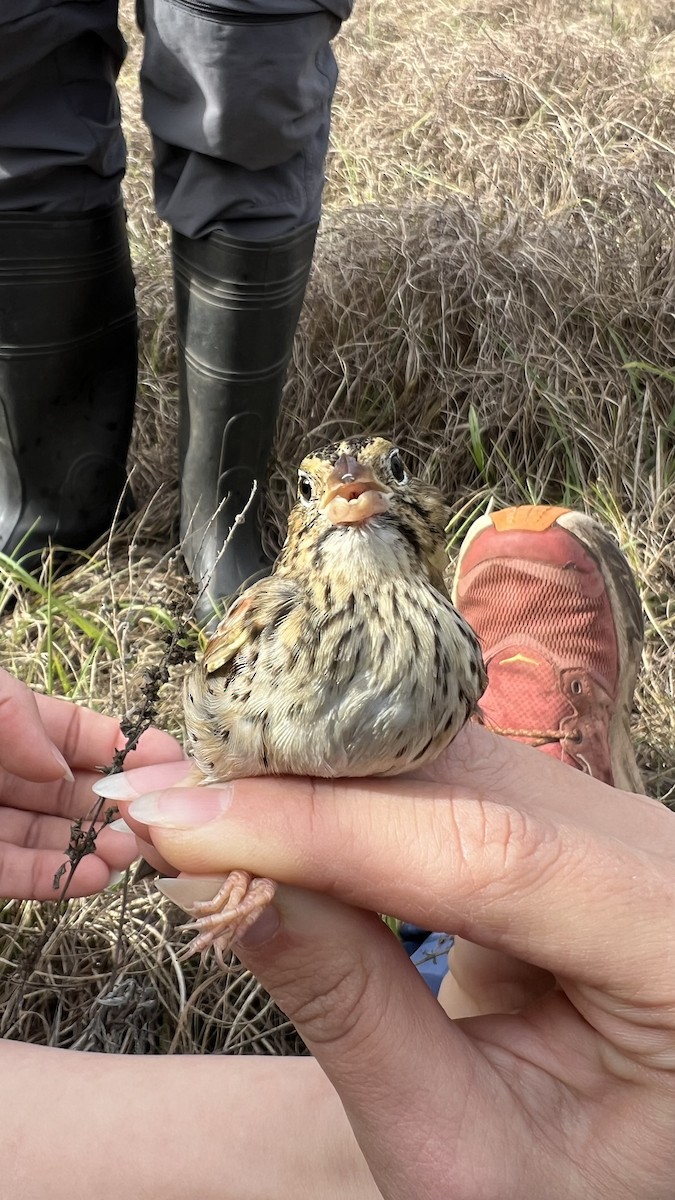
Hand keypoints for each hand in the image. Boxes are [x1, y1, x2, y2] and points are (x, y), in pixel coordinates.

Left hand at [0, 669, 182, 899]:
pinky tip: (93, 878)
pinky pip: (13, 875)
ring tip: (129, 853)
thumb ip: (16, 714)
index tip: (169, 757)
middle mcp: (3, 774)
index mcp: (7, 727)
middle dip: (120, 805)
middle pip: (72, 790)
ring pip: (51, 837)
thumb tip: (58, 763)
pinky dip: (55, 880)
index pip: (75, 734)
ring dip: (96, 848)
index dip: (123, 746)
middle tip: (160, 816)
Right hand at [111, 722, 674, 1199]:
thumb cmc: (563, 1182)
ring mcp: (607, 820)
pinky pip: (437, 773)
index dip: (326, 829)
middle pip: (463, 785)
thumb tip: (230, 884)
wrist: (622, 1165)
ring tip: (194, 806)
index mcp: (669, 942)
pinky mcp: (556, 811)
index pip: (491, 855)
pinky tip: (262, 805)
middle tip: (161, 804)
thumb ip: (352, 1015)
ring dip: (309, 782)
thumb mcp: (458, 1148)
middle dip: (300, 793)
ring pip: (441, 761)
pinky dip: (340, 791)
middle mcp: (651, 850)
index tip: (187, 822)